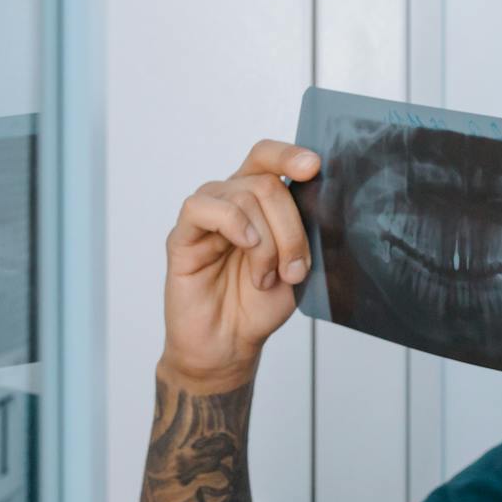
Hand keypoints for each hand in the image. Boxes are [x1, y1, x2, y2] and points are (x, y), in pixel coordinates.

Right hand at [161, 139, 319, 389]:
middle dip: (290, 227)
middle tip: (294, 268)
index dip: (289, 155)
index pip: (267, 158)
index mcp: (257, 202)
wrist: (229, 346)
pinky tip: (245, 246)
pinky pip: (202, 208)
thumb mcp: (295, 266)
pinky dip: (233, 223)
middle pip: (265, 183)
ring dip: (266, 241)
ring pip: (242, 197)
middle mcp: (230, 202)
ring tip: (266, 276)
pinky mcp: (182, 238)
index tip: (314, 167)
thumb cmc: (257, 307)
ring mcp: (205, 218)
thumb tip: (319, 203)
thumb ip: (302, 232)